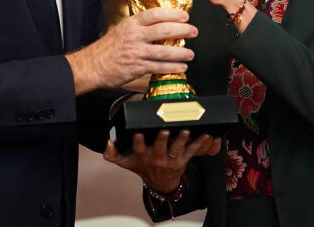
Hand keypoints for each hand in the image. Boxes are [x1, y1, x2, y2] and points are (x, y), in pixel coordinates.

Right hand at [66, 8, 196, 94]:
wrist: (91, 66)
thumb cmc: (106, 49)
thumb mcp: (122, 31)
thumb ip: (140, 28)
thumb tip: (161, 27)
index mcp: (131, 24)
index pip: (155, 14)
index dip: (172, 14)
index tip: (184, 15)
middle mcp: (134, 36)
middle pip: (164, 30)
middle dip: (183, 30)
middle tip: (193, 31)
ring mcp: (136, 52)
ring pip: (165, 51)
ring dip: (181, 52)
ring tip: (190, 53)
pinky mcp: (137, 67)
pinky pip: (159, 67)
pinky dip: (173, 67)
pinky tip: (180, 67)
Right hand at [103, 129, 221, 193]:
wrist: (160, 183)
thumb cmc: (142, 166)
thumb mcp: (126, 162)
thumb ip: (112, 154)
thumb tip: (107, 142)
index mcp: (143, 156)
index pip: (138, 148)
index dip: (138, 141)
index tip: (138, 133)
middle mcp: (156, 159)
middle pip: (159, 148)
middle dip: (162, 139)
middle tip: (164, 129)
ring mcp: (170, 160)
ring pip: (177, 149)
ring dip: (181, 139)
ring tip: (186, 130)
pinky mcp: (183, 161)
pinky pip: (192, 151)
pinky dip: (199, 143)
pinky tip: (205, 134)